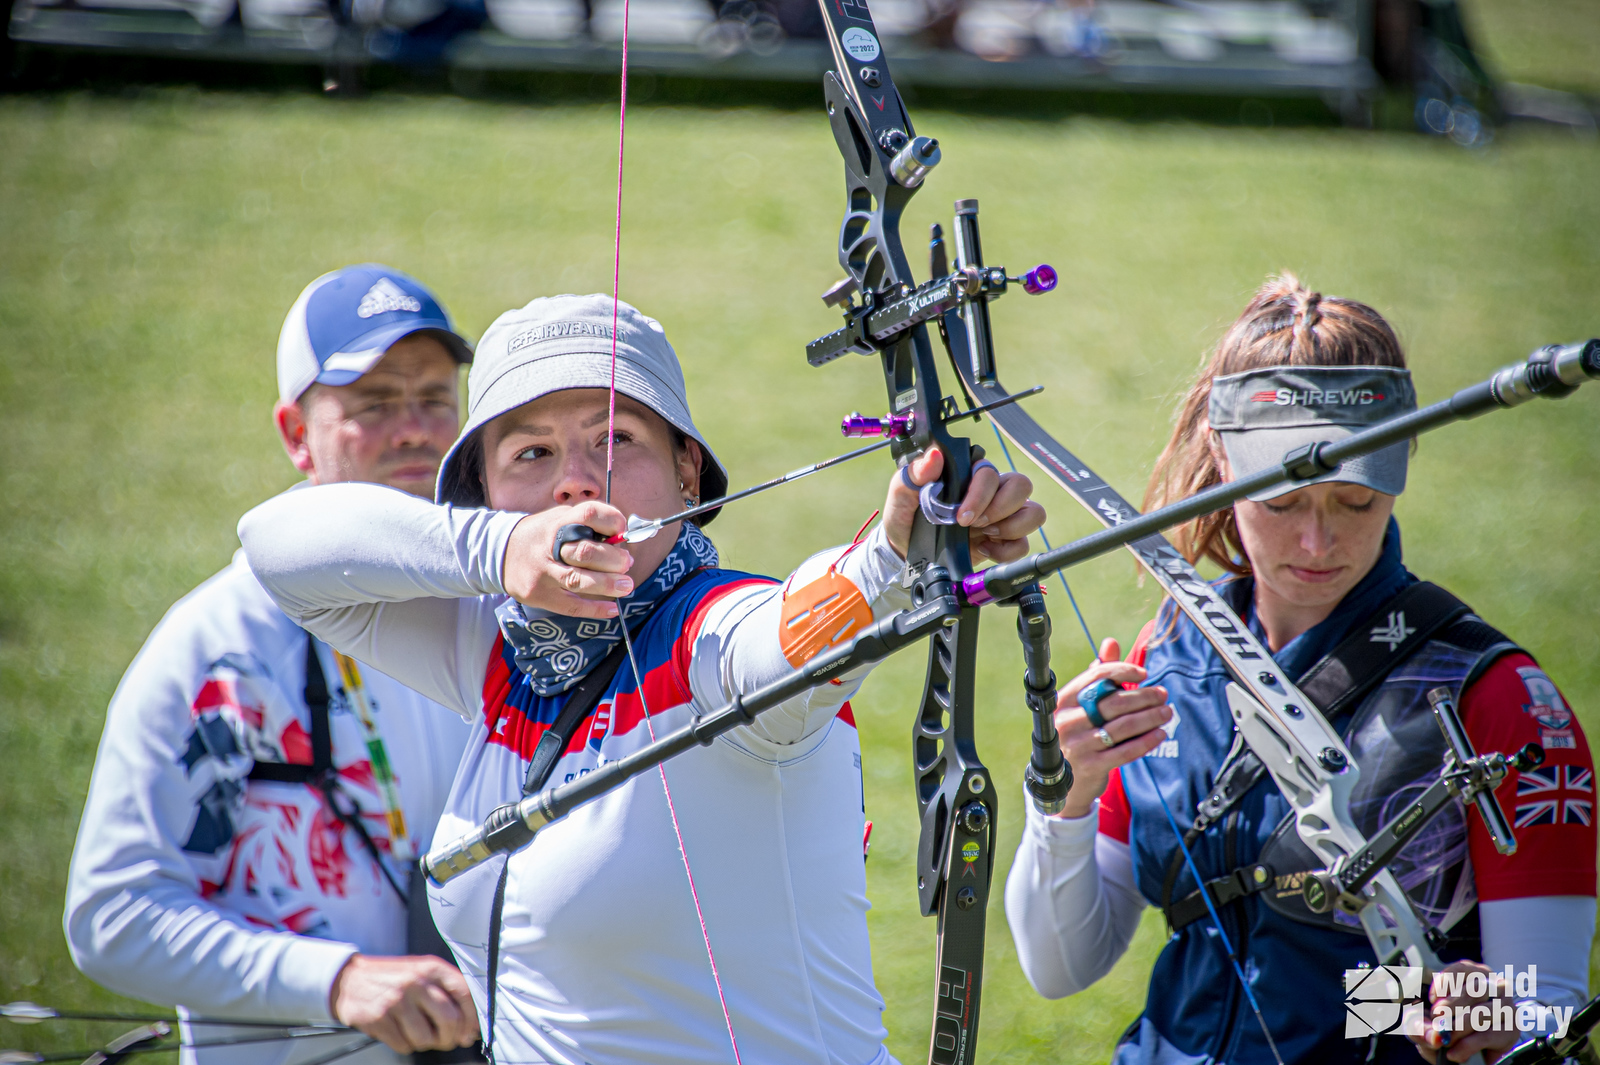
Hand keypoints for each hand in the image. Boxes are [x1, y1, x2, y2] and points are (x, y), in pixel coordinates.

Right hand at [328, 953, 479, 1053]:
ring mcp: (396, 1001)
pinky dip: (405, 1044)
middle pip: (449, 1020)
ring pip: (426, 1039)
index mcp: (431, 968)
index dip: (472, 1017)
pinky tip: (399, 1032)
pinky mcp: (379, 1019)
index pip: (464, 993)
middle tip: (446, 1040)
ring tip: (417, 1032)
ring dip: (426, 1043)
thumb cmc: (391, 978)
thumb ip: (446, 992)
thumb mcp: (421, 972)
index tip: (471, 1031)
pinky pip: (404, 1046)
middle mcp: (416, 983)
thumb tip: (469, 1027)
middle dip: (451, 1037)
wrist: (349, 978)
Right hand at [501, 503, 635, 618]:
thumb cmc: (541, 536)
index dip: (611, 520)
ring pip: (578, 581)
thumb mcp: (559, 519)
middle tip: (627, 563)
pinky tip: (612, 609)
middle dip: (613, 560)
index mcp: (558, 522)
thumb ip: (586, 526)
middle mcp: (549, 546)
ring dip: (608, 584)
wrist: (499, 553)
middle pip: (586, 552)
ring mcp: (542, 572)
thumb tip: (622, 539)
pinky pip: (571, 606)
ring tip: (626, 585)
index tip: (622, 529)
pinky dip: (595, 609)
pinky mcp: (539, 595)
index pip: (589, 514)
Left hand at [883, 448, 1045, 563]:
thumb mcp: (901, 495)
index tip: (961, 516)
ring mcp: (1001, 516)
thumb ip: (914, 474)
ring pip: (1033, 512)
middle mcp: (990, 492)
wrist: (906, 552)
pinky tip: (984, 549)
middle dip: (1000, 508)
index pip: (990, 472)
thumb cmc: (906, 518)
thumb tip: (934, 457)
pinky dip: (1007, 551)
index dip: (981, 494)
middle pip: (1021, 486)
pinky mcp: (1004, 541)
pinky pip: (1025, 543)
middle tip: (974, 524)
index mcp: (968, 475)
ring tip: (985, 536)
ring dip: (1012, 527)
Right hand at [1053, 637, 1172, 819]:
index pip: (1096, 677)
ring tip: (1166, 712)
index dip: (1122, 671)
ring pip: (1122, 726)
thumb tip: (1110, 642)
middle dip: (1143, 696)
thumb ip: (1098, 675)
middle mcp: (1067, 720)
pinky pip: (1125, 751)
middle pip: (1113, 702)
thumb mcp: (1082, 705)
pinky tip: (1159, 734)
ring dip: (1150, 718)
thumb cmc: (1078, 732)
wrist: (1062, 780)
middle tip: (1163, 694)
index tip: (1144, 674)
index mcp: (1065, 699)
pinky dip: (1145, 741)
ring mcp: (1078, 744)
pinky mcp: (1091, 766)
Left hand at [1410, 961, 1518, 1062]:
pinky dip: (1469, 1045)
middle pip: (1474, 990)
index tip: (1432, 999)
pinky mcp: (1511, 1030)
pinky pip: (1489, 1035)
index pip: (1462, 970)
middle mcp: (1493, 986)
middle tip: (1437, 1019)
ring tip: (1445, 1039)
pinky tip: (1455, 1053)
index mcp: (1472, 974)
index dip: (1445, 983)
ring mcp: (1506, 1007)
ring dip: (1459, 1028)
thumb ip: (1420, 1025)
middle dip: (1451, 1006)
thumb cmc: (1443, 1024)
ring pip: (1482, 1013)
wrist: (1464, 1047)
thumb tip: (1433, 1037)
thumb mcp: (1424, 1019)